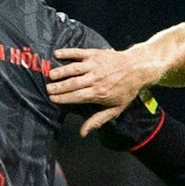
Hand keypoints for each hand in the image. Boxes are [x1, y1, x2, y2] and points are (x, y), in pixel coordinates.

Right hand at [48, 46, 163, 136]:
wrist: (137, 69)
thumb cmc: (125, 90)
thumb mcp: (115, 109)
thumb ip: (98, 120)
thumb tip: (83, 133)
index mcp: (99, 93)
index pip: (76, 96)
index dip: (63, 98)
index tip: (52, 98)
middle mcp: (95, 79)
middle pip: (72, 83)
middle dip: (58, 87)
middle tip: (47, 89)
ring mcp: (94, 65)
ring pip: (73, 69)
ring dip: (60, 71)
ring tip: (50, 75)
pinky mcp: (95, 54)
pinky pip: (78, 53)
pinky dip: (67, 52)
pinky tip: (57, 54)